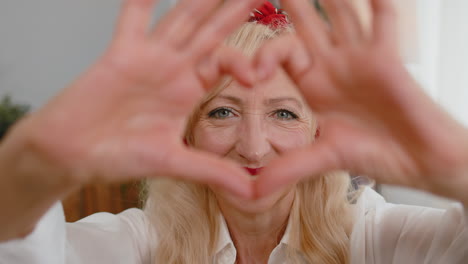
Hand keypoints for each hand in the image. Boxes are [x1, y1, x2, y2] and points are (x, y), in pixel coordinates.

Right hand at [8, 0, 264, 197]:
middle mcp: (173, 69)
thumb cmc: (118, 156)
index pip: (225, 62)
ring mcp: (149, 57)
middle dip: (234, 8)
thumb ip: (213, 172)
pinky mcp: (121, 52)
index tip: (256, 76)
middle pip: (210, 30)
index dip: (244, 63)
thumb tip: (252, 193)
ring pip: (181, 17)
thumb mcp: (173, 163)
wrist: (73, 153)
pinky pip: (133, 17)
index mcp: (188, 90)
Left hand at [254, 0, 467, 201]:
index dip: (264, 55)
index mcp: (314, 84)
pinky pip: (383, 20)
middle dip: (293, 1)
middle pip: (307, 23)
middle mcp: (333, 65)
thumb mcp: (326, 158)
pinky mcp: (388, 57)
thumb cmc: (378, 155)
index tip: (252, 74)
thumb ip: (290, 168)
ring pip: (341, 14)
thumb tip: (252, 192)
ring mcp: (360, 57)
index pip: (282, 53)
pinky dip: (376, 1)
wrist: (420, 161)